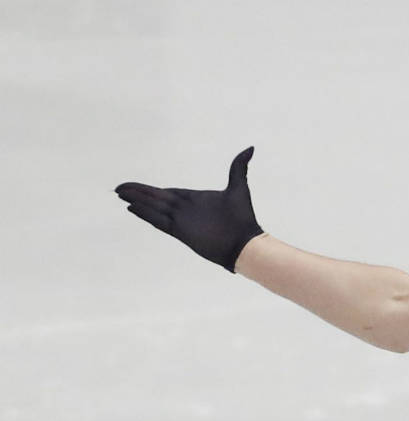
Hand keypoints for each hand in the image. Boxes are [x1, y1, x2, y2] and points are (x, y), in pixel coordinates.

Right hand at [115, 146, 263, 272]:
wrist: (245, 243)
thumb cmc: (243, 218)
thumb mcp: (239, 188)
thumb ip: (238, 167)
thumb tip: (249, 148)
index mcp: (194, 199)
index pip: (168, 193)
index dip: (151, 190)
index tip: (136, 186)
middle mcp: (184, 209)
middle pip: (155, 198)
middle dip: (137, 193)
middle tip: (118, 189)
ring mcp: (182, 220)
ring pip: (153, 208)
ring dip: (137, 201)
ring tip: (120, 196)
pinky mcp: (181, 231)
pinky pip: (158, 221)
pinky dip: (145, 214)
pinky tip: (132, 209)